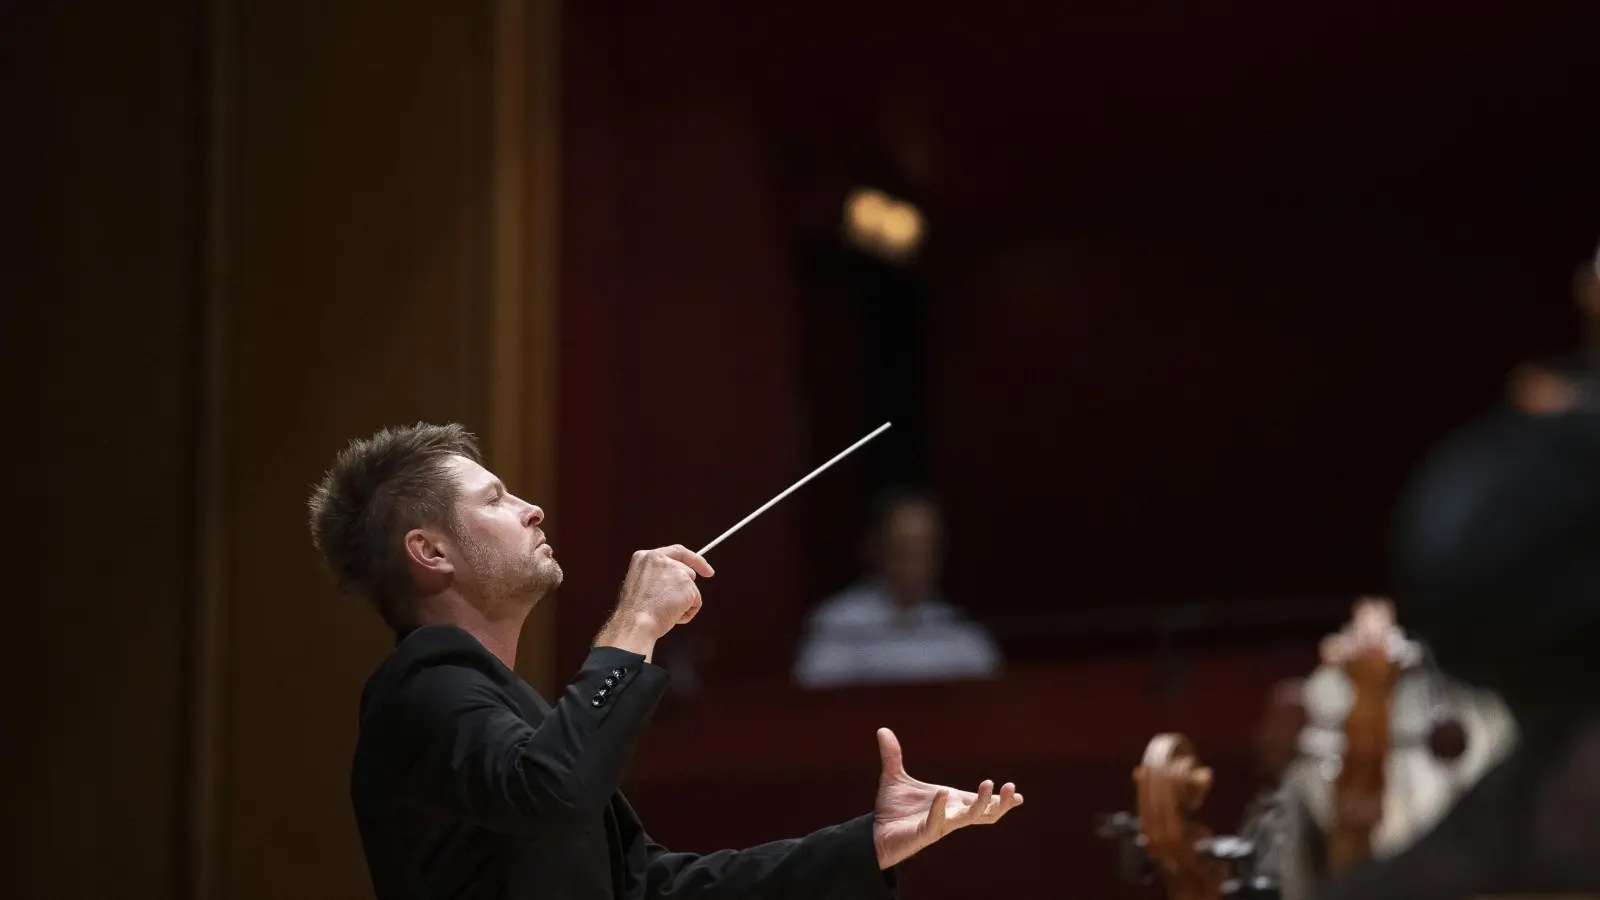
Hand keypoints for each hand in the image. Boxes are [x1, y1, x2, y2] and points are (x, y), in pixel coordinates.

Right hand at [612, 545, 713, 638]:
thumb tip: (673, 584)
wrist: (635, 623)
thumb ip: (657, 579)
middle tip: (709, 573)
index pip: (674, 552)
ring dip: (683, 602)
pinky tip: (672, 616)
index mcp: (645, 557)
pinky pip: (696, 601)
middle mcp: (660, 558)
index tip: (702, 567)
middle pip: (687, 568)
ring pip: (691, 587)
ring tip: (666, 612)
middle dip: (696, 575)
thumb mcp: (641, 587)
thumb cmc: (635, 613)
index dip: (690, 558)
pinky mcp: (686, 583)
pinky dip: (687, 612)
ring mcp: (675, 569)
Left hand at [871, 728, 1022, 869]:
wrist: (874, 832)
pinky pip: (936, 822)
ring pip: (968, 818)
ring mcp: (939, 824)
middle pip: (984, 813)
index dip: (998, 800)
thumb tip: (882, 729)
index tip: (1017, 794)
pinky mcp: (923, 833)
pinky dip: (940, 808)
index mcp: (950, 803)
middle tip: (1012, 789)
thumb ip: (892, 755)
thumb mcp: (893, 778)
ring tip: (988, 784)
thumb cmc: (891, 810)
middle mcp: (950, 815)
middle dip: (1000, 802)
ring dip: (981, 803)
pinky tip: (943, 793)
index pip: (980, 802)